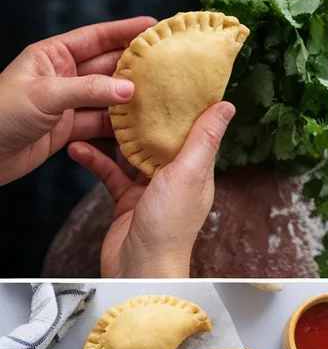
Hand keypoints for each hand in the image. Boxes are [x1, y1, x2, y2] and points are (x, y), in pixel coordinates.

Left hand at [0, 17, 154, 185]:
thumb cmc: (0, 114)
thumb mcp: (46, 95)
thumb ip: (88, 91)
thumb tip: (128, 90)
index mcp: (52, 54)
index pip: (96, 37)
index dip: (125, 31)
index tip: (153, 27)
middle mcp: (62, 75)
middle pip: (106, 66)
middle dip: (134, 66)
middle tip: (167, 64)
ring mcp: (66, 103)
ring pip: (106, 97)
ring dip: (130, 98)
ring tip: (161, 95)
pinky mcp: (66, 129)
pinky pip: (99, 123)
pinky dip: (118, 125)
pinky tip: (138, 124)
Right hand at [69, 101, 234, 278]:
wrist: (139, 271)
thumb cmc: (168, 228)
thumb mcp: (189, 174)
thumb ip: (204, 139)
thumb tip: (227, 105)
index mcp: (196, 168)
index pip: (192, 128)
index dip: (181, 104)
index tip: (167, 77)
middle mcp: (175, 175)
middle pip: (159, 136)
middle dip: (143, 114)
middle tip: (125, 87)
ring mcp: (149, 188)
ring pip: (131, 151)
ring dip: (114, 134)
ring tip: (97, 109)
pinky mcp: (125, 200)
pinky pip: (109, 173)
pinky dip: (95, 159)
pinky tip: (78, 146)